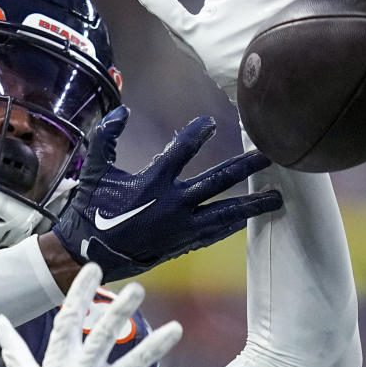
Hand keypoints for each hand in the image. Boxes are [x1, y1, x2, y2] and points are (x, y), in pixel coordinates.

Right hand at [51, 106, 280, 281]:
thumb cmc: (90, 211)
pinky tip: (247, 218)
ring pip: (225, 213)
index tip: (211, 123)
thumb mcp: (95, 172)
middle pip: (218, 181)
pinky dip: (232, 225)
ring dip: (252, 204)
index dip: (197, 133)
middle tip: (269, 155)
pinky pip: (213, 233)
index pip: (182, 150)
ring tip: (275, 197)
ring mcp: (180, 227)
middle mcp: (172, 204)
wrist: (90, 254)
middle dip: (246, 166)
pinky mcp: (181, 244)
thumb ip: (106, 139)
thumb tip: (122, 112)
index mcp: (152, 183)